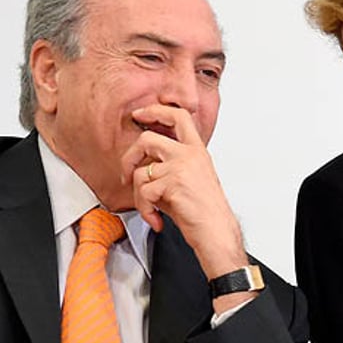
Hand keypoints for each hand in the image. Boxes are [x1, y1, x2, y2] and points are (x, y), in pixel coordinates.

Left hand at [120, 105, 248, 279]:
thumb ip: (171, 165)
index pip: (179, 116)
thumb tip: (144, 163)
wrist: (216, 231)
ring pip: (140, 172)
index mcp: (197, 149)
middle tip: (126, 173)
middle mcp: (190, 154)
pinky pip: (143, 192)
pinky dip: (144, 210)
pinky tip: (156, 218)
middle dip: (129, 158)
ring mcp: (181, 167)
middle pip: (148, 138)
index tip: (140, 114)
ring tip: (150, 208)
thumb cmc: (204, 210)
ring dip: (138, 196)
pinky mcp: (173, 183)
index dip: (156, 111)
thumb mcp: (191, 178)